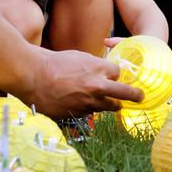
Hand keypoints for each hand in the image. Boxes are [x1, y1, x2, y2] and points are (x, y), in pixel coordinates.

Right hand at [22, 47, 143, 116]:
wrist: (32, 76)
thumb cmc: (53, 62)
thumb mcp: (79, 58)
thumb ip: (95, 66)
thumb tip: (106, 73)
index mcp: (98, 70)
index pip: (119, 75)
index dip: (116, 75)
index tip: (117, 76)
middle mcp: (97, 88)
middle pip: (124, 95)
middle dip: (133, 95)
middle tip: (139, 97)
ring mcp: (87, 104)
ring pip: (106, 107)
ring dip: (106, 103)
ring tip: (103, 99)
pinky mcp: (76, 114)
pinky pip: (88, 112)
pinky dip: (86, 107)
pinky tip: (75, 100)